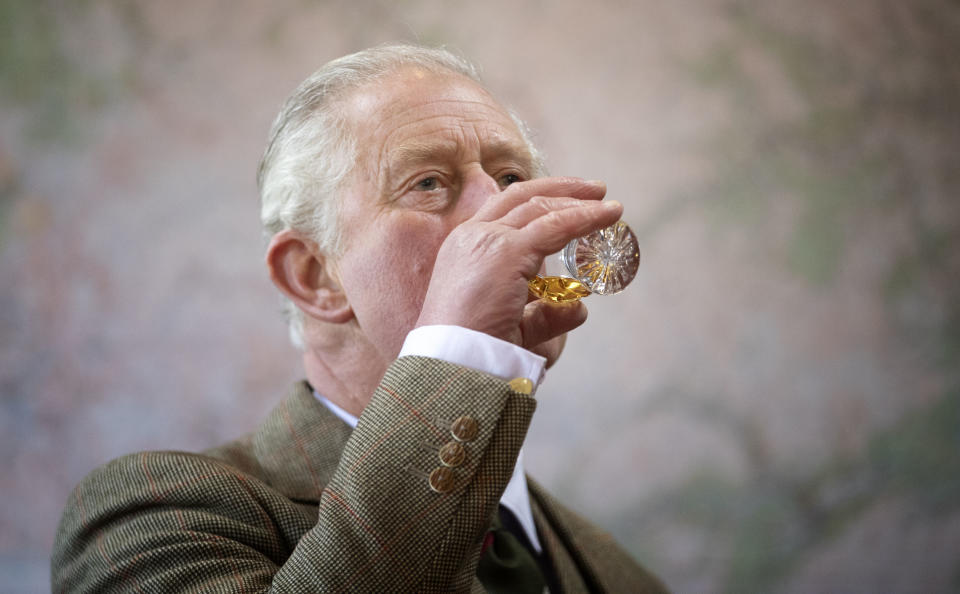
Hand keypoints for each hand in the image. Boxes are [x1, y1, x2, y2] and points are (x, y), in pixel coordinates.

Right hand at [415, 177, 621, 360]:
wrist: (453, 364)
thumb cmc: (477, 352)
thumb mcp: (515, 325)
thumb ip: (544, 313)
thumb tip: (580, 307)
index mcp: (464, 248)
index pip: (504, 209)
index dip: (539, 199)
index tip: (570, 200)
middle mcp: (471, 236)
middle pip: (520, 197)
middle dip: (561, 189)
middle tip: (596, 190)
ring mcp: (487, 240)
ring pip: (539, 208)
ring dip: (578, 202)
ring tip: (609, 205)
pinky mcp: (506, 252)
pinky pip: (555, 226)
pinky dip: (584, 218)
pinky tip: (607, 216)